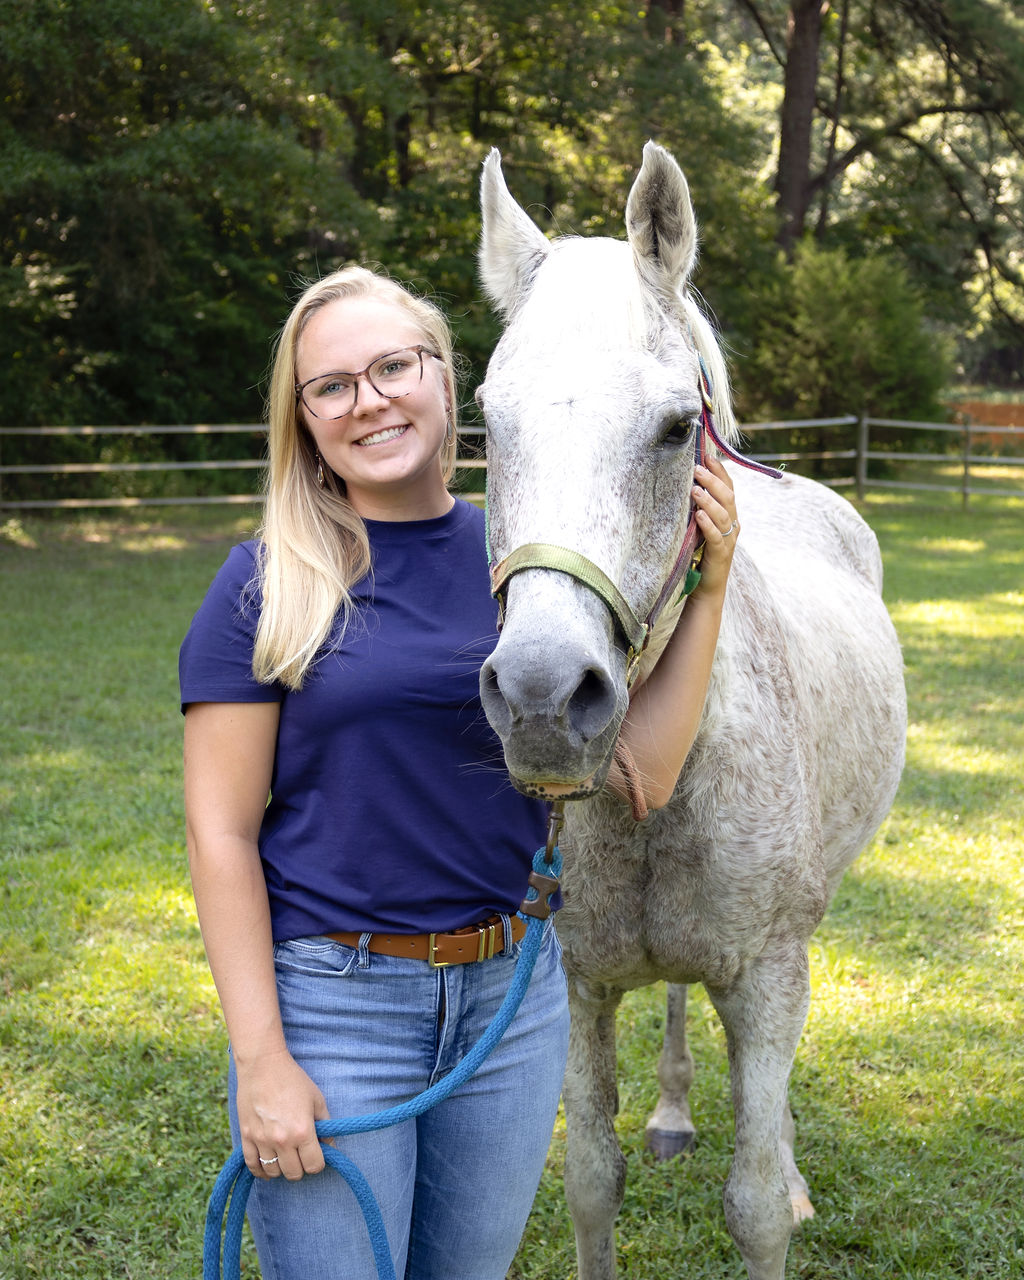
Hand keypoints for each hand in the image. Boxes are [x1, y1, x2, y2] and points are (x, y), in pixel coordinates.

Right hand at [236, 1048, 330, 1179]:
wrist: (262, 1065)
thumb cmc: (293, 1079)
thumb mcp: (317, 1099)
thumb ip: (326, 1126)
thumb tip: (329, 1146)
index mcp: (302, 1131)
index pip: (314, 1165)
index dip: (318, 1162)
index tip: (317, 1154)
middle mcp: (282, 1140)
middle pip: (294, 1173)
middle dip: (301, 1167)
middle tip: (301, 1154)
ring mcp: (261, 1140)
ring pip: (273, 1173)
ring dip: (281, 1168)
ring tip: (285, 1156)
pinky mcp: (246, 1137)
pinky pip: (252, 1165)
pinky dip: (260, 1170)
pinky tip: (267, 1166)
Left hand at [690, 456, 738, 598]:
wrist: (706, 587)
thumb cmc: (700, 553)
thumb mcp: (699, 525)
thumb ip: (698, 507)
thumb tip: (684, 483)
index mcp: (729, 515)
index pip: (729, 487)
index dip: (720, 471)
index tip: (707, 455)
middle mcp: (732, 524)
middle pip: (728, 497)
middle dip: (713, 480)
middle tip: (696, 468)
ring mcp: (728, 539)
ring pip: (723, 515)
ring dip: (709, 500)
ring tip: (695, 490)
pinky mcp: (720, 554)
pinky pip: (716, 537)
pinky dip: (708, 525)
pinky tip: (698, 516)